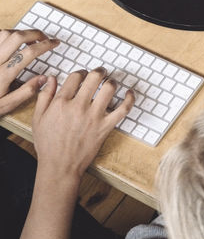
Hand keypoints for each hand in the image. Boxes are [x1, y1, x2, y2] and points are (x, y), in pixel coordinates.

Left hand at [0, 28, 57, 116]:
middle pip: (17, 37)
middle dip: (35, 33)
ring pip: (4, 34)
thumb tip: (44, 79)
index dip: (45, 45)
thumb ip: (25, 93)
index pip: (28, 53)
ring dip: (20, 33)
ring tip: (29, 39)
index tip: (55, 43)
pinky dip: (5, 35)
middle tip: (44, 38)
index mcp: (2, 76)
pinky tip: (10, 42)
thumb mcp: (4, 107)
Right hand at [31, 68, 132, 182]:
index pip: (75, 77)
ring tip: (110, 83)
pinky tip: (129, 93)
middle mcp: (78, 107)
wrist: (59, 166)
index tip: (83, 74)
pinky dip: (130, 99)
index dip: (81, 72)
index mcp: (60, 103)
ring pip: (109, 89)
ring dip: (112, 82)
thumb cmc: (48, 144)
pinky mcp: (106, 127)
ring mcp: (94, 117)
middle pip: (94, 78)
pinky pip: (123, 109)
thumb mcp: (38, 119)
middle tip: (101, 73)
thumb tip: (52, 78)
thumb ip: (45, 97)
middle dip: (99, 72)